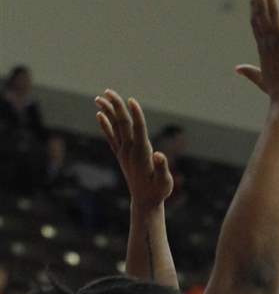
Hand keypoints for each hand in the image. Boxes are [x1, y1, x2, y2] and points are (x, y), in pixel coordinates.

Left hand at [95, 90, 172, 210]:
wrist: (144, 202)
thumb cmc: (158, 191)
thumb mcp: (164, 182)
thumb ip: (162, 168)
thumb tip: (159, 155)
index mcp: (141, 153)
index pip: (137, 129)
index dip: (135, 114)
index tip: (131, 100)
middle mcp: (129, 150)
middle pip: (122, 124)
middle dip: (116, 107)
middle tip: (108, 91)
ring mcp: (123, 153)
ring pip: (114, 128)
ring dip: (107, 112)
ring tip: (100, 97)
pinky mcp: (121, 155)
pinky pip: (111, 137)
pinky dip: (105, 125)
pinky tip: (100, 115)